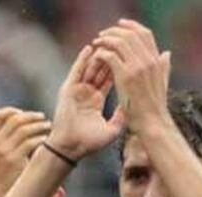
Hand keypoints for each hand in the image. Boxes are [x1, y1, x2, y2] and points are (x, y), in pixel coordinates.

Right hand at [0, 108, 51, 194]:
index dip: (11, 111)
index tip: (22, 113)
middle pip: (14, 119)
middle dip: (31, 116)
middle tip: (42, 117)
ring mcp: (4, 151)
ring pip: (25, 129)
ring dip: (39, 125)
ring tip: (47, 127)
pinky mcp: (15, 160)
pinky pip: (31, 142)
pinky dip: (40, 138)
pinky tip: (46, 139)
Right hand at [46, 44, 124, 160]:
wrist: (70, 148)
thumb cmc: (89, 143)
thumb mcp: (113, 129)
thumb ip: (123, 115)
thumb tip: (134, 104)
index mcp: (95, 101)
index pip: (109, 79)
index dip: (119, 67)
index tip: (130, 56)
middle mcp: (86, 94)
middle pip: (100, 70)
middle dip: (111, 57)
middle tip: (121, 44)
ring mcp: (76, 91)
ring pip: (90, 68)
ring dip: (99, 55)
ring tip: (108, 42)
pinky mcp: (68, 90)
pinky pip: (76, 71)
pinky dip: (82, 59)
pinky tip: (90, 49)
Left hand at [90, 19, 171, 133]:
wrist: (152, 123)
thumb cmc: (154, 107)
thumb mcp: (162, 83)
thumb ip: (164, 67)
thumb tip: (167, 53)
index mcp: (157, 61)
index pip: (145, 34)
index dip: (131, 27)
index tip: (119, 26)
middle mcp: (150, 60)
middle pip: (132, 34)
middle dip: (115, 31)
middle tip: (103, 34)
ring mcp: (138, 67)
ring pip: (120, 42)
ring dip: (106, 40)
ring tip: (96, 42)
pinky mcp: (126, 76)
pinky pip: (111, 56)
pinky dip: (102, 53)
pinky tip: (96, 56)